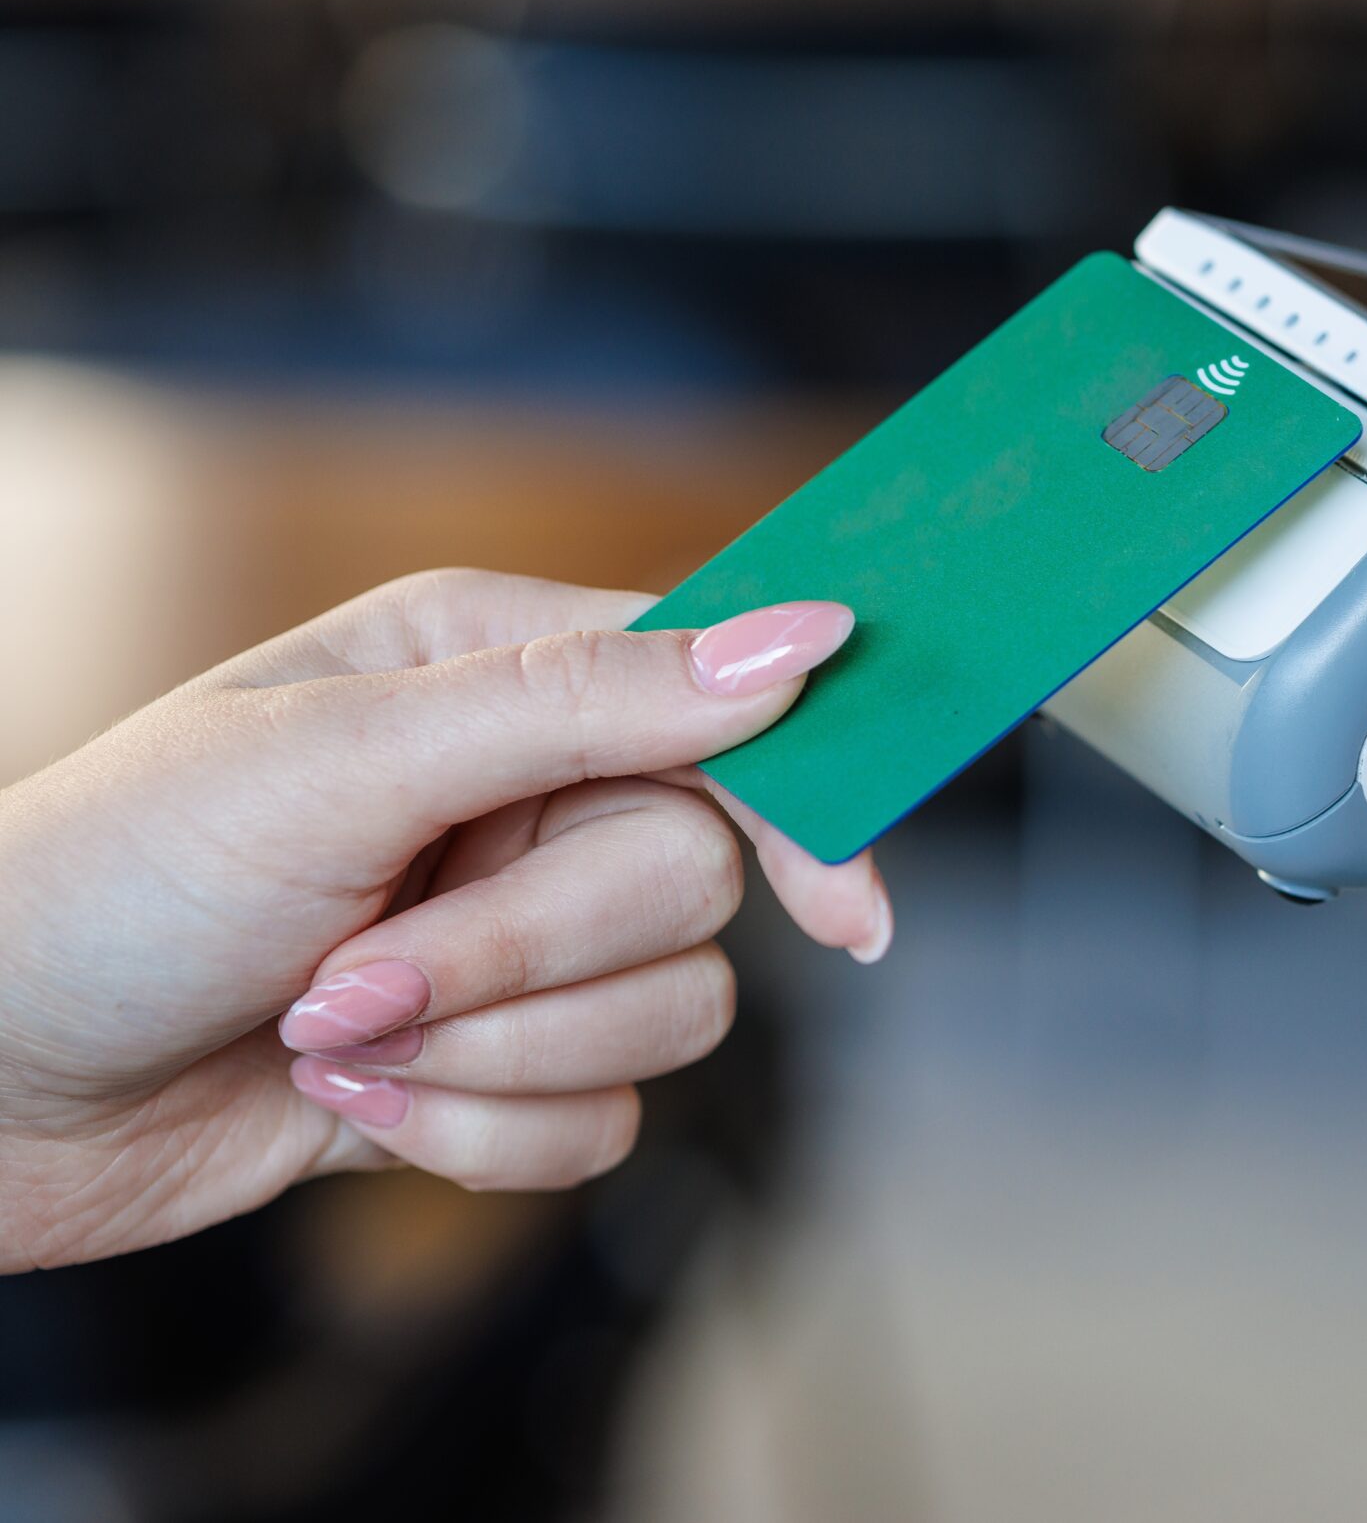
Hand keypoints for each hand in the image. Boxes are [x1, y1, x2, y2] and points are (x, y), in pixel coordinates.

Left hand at [0, 569, 889, 1270]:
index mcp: (491, 670)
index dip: (801, 800)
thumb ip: (585, 697)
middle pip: (697, 879)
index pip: (722, 704)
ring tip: (337, 1031)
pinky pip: (605, 1121)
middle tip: (375, 965)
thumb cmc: (113, 880)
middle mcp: (526, 794)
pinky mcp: (501, 1065)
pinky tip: (351, 1101)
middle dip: (532, 953)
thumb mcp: (342, 757)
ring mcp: (520, 937)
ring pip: (671, 1011)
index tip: (847, 911)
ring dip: (493, 1050)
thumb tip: (800, 643)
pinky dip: (477, 1131)